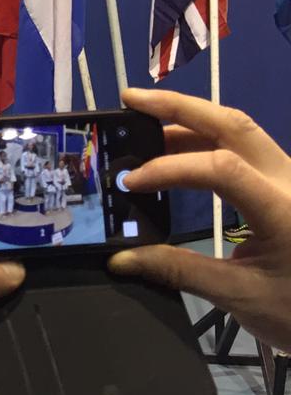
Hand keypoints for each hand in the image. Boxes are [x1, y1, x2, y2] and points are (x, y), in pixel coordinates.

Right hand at [108, 88, 290, 351]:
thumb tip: (120, 260)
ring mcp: (290, 178)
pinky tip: (173, 146)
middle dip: (178, 107)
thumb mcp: (239, 296)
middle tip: (130, 99)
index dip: (170, 168)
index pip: (221, 168)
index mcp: (283, 209)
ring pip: (240, 131)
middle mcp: (290, 181)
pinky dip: (204, 139)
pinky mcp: (284, 185)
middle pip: (233, 124)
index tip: (130, 184)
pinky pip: (244, 149)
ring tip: (142, 121)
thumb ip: (178, 270)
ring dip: (189, 120)